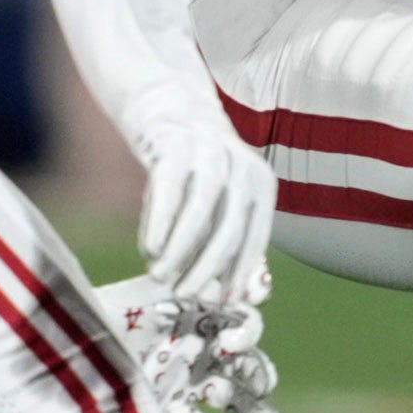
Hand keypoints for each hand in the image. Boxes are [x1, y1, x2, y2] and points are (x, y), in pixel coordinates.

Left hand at [94, 279, 280, 412]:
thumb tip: (252, 283)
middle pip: (246, 364)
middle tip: (261, 385)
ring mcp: (186, 381)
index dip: (247, 332)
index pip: (243, 323)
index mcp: (204, 316)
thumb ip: (200, 286)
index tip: (231, 342)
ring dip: (249, 408)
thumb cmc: (113, 311)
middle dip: (258, 375)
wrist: (71, 346)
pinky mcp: (167, 409)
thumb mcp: (154, 292)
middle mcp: (202, 349)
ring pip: (231, 397)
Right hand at [119, 90, 274, 313]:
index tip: (223, 302)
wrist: (172, 110)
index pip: (255, 237)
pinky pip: (170, 190)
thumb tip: (217, 294)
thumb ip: (221, 240)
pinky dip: (161, 222)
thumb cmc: (199, 171)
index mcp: (261, 186)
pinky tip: (150, 248)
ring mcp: (210, 154)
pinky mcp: (175, 145)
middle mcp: (242, 168)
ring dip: (181, 249)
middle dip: (207, 267)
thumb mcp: (221, 201)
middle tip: (186, 295)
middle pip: (230, 228)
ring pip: (201, 211)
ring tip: (160, 276)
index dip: (239, 272)